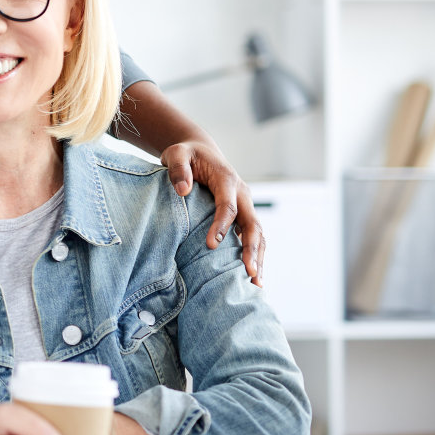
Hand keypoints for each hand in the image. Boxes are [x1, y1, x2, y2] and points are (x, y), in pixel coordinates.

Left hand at [160, 139, 264, 285]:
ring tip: (257, 284)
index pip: (228, 206)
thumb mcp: (176, 154)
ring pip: (258, 233)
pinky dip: (255, 254)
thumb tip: (182, 190)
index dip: (222, 225)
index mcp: (227, 179)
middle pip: (252, 224)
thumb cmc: (186, 154)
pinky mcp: (242, 214)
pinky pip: (252, 236)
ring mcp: (245, 204)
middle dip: (252, 249)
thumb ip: (177, 169)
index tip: (212, 245)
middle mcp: (242, 193)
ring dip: (259, 257)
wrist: (200, 150)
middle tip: (250, 273)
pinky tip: (251, 277)